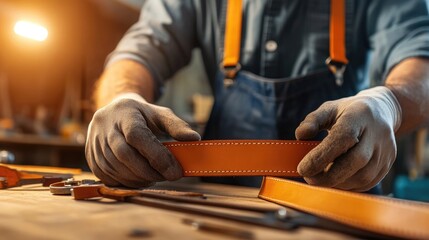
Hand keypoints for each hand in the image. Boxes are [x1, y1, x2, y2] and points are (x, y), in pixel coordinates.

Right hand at [86, 93, 200, 187]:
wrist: (115, 111)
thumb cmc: (142, 115)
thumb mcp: (160, 114)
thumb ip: (177, 126)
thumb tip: (195, 139)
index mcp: (124, 113)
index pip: (137, 136)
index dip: (157, 156)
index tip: (175, 172)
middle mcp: (105, 126)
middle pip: (124, 155)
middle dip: (148, 171)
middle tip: (167, 177)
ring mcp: (94, 141)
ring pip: (114, 167)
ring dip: (137, 178)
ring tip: (154, 178)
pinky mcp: (90, 156)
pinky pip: (106, 175)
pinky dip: (124, 182)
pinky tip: (139, 180)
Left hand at [295, 86, 401, 191]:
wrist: (382, 112)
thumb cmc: (347, 112)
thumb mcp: (329, 108)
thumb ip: (312, 120)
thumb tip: (300, 135)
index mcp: (359, 116)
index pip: (342, 138)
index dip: (321, 156)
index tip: (302, 169)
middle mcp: (377, 134)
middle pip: (355, 160)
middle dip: (328, 176)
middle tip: (308, 179)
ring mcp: (385, 151)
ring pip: (362, 176)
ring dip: (337, 182)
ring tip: (320, 179)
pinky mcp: (387, 165)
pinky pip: (366, 183)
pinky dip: (347, 186)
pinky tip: (334, 180)